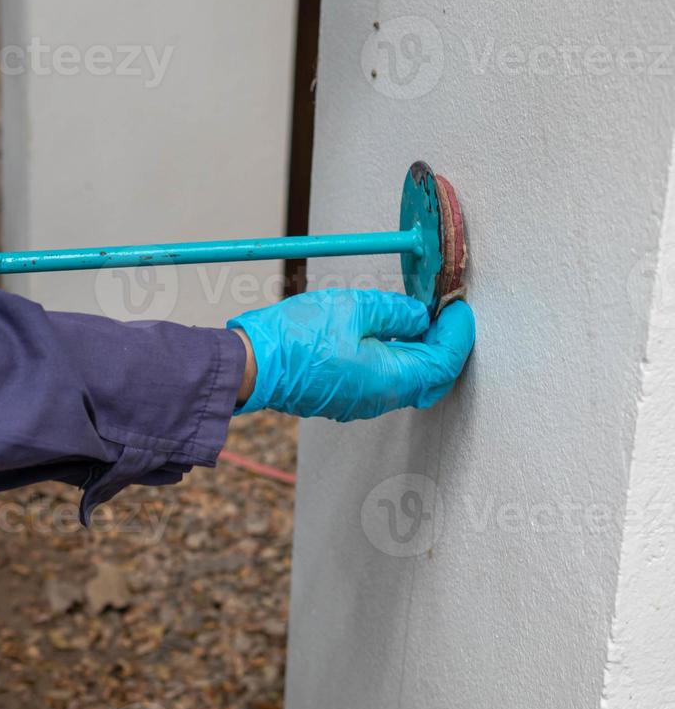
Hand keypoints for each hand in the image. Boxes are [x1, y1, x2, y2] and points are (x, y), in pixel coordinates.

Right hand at [227, 289, 474, 421]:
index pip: (444, 360)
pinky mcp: (343, 397)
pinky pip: (384, 381)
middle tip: (444, 314)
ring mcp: (360, 402)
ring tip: (417, 318)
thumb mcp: (352, 309)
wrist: (251, 365)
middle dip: (445, 346)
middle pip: (432, 377)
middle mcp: (380, 398)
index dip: (458, 332)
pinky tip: (387, 334)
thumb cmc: (296, 337)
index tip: (458, 306)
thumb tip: (420, 317)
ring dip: (420, 351)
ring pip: (408, 380)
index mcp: (390, 379)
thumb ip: (395, 312)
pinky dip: (397, 358)